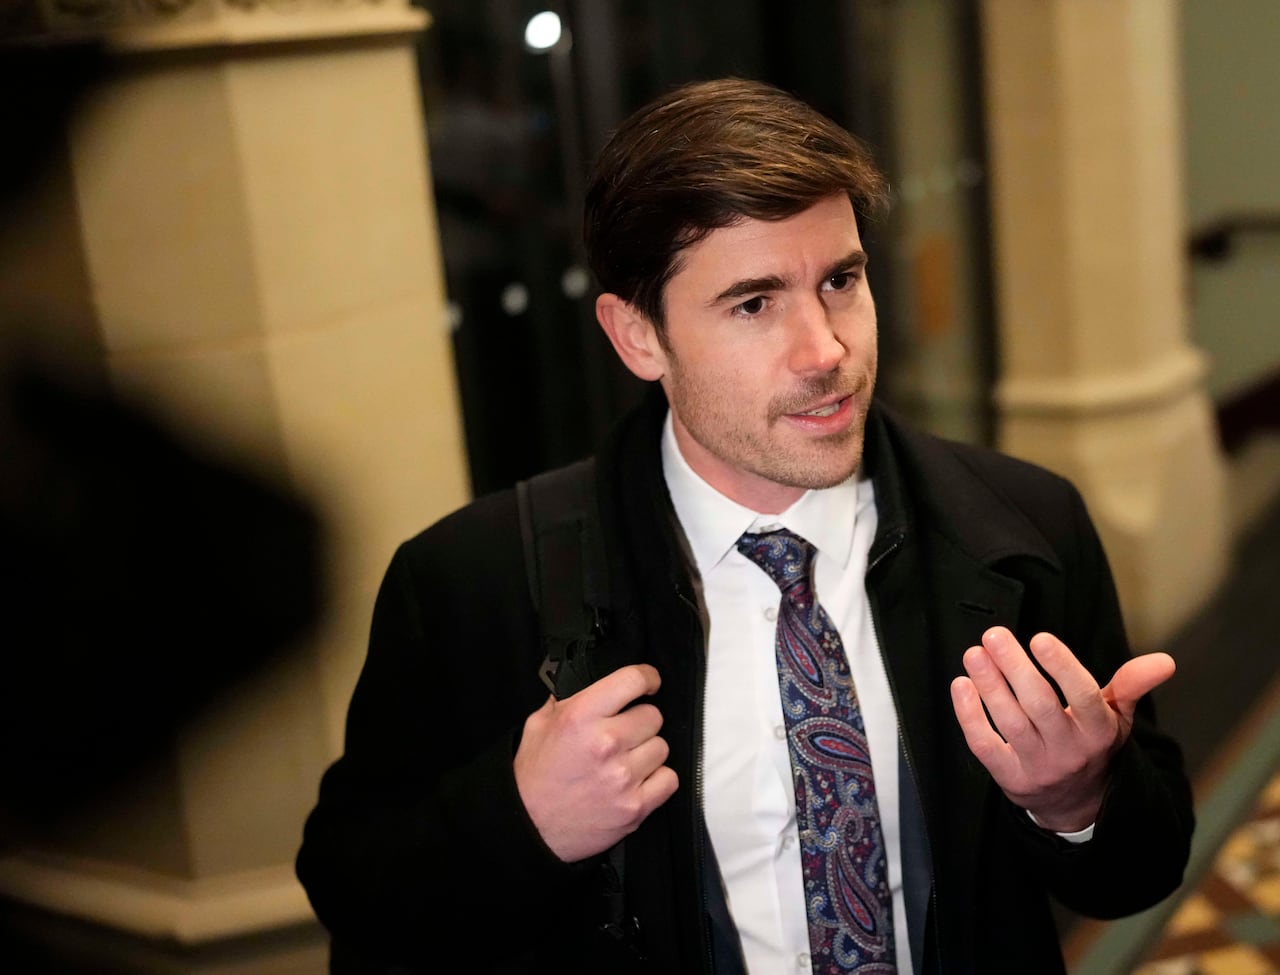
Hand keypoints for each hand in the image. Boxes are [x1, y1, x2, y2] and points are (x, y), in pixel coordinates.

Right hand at [514, 663, 678, 861]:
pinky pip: (669, 779)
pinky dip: (657, 780)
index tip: (649, 684)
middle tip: (622, 735)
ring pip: (662, 747)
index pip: (634, 680)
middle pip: (654, 717)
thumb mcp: (539, 724)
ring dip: (647, 753)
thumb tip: (589, 682)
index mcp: (582, 716)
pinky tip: (637, 781)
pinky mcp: (635, 807)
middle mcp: (606, 743)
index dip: (647, 678)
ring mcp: (623, 777)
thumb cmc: (532, 776)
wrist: (526, 827)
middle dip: (639, 723)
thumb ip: (568, 700)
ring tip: (624, 762)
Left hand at [949, 626, 1174, 832]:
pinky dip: (970, 715)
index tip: (1040, 638)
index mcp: (1099, 732)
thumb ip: (1130, 686)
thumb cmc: (1092, 744)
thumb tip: (1165, 660)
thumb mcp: (1117, 718)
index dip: (1063, 668)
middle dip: (1016, 668)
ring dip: (990, 686)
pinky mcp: (1010, 778)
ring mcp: (1038, 767)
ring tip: (975, 654)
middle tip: (994, 635)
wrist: (1076, 805)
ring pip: (1011, 723)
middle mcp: (1070, 750)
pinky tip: (961, 685)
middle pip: (1040, 706)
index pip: (1083, 697)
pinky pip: (985, 745)